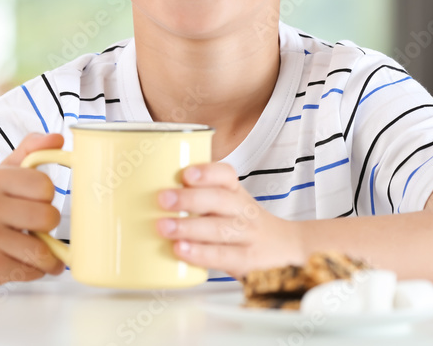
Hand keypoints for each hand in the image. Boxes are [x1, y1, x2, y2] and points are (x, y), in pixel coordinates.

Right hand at [0, 133, 66, 283]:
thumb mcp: (4, 172)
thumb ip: (31, 150)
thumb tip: (58, 138)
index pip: (45, 186)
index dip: (45, 195)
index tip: (34, 199)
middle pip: (48, 217)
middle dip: (47, 224)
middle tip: (33, 224)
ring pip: (43, 250)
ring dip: (46, 253)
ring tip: (33, 245)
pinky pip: (32, 271)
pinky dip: (35, 270)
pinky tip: (22, 260)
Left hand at [156, 162, 303, 277]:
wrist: (287, 249)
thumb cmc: (245, 224)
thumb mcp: (229, 205)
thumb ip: (199, 198)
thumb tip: (145, 194)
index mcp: (236, 192)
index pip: (226, 175)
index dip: (207, 172)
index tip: (187, 173)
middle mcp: (243, 210)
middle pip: (219, 200)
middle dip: (189, 198)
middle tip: (162, 198)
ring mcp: (247, 236)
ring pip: (219, 229)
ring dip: (189, 227)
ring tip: (163, 226)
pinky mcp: (246, 261)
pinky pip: (223, 256)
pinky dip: (200, 253)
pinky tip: (181, 250)